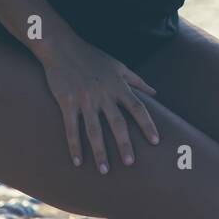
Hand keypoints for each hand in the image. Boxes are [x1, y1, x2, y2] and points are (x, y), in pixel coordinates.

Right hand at [38, 36, 162, 172]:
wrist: (62, 48)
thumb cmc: (93, 57)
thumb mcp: (119, 66)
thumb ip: (138, 81)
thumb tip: (155, 93)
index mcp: (118, 86)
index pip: (138, 108)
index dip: (147, 125)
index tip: (156, 141)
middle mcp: (104, 95)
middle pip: (117, 123)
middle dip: (124, 144)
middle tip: (131, 163)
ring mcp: (84, 100)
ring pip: (94, 130)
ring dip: (100, 151)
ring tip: (104, 170)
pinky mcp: (66, 103)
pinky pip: (72, 128)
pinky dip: (74, 145)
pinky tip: (78, 161)